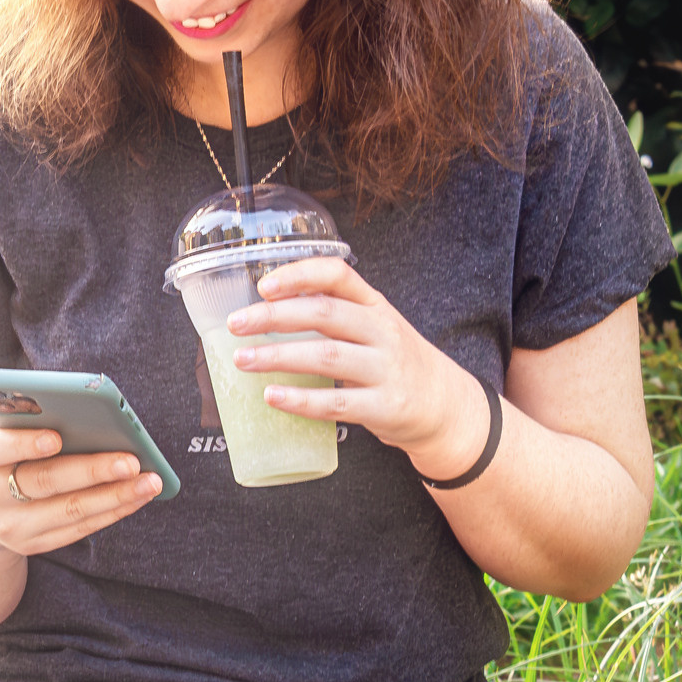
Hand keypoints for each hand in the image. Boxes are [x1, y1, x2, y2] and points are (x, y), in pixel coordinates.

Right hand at [0, 405, 161, 555]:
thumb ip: (22, 407)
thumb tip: (76, 399)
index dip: (24, 443)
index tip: (56, 437)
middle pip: (43, 482)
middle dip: (92, 471)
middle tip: (131, 460)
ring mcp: (9, 525)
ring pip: (68, 511)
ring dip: (115, 497)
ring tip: (150, 481)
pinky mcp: (30, 544)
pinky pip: (78, 530)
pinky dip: (112, 512)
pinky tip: (137, 496)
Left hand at [224, 257, 491, 480]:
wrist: (445, 405)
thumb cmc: (394, 361)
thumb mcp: (374, 326)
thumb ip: (334, 312)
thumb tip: (267, 305)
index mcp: (374, 305)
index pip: (338, 274)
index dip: (299, 275)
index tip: (263, 285)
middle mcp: (382, 330)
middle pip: (324, 314)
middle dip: (274, 317)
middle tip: (236, 325)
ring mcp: (386, 368)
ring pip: (326, 357)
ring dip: (279, 357)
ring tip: (243, 360)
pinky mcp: (385, 406)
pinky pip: (337, 403)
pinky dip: (301, 400)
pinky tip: (272, 396)